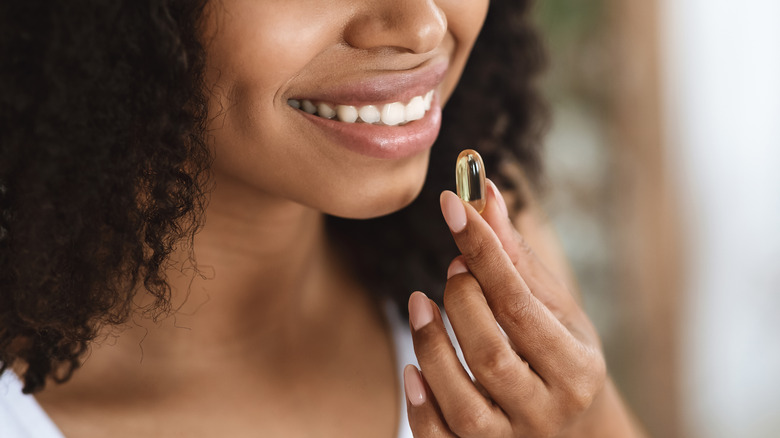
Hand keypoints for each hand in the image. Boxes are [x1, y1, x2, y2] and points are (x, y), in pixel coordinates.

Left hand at [404, 180, 608, 437]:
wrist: (575, 436)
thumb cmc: (560, 360)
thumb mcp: (554, 312)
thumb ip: (516, 259)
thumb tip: (483, 193)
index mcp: (575, 368)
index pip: (519, 303)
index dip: (483, 250)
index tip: (452, 204)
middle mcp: (547, 411)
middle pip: (490, 352)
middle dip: (460, 300)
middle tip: (451, 268)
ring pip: (462, 400)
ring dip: (431, 344)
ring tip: (420, 303)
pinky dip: (420, 404)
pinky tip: (411, 367)